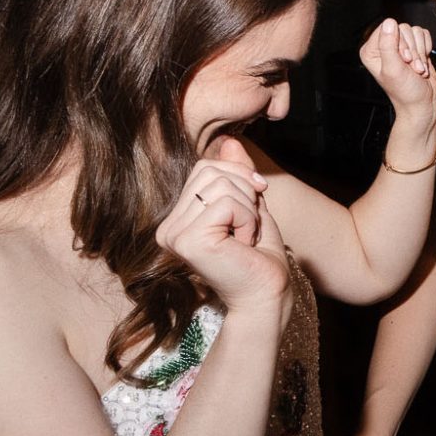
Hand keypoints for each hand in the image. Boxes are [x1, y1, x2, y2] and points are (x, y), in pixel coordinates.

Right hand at [156, 136, 288, 308]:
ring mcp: (174, 234)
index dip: (238, 176)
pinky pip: (226, 203)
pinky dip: (247, 220)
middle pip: (210, 171)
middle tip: (250, 227)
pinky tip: (244, 245)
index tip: (256, 201)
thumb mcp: (249, 206)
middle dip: (245, 192)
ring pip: (220, 185)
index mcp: (177, 219)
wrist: (268, 294)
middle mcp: (167, 227)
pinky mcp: (188, 240)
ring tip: (246, 238)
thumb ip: (236, 175)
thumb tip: (230, 141)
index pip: (203, 168)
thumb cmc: (260, 258)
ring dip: (248, 210)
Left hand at [358, 18, 435, 116]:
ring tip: (417, 68)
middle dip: (412, 49)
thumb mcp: (393, 69)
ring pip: (414, 32)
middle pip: (403, 29)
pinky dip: (426, 49)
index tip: (403, 59)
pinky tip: (422, 63)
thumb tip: (389, 23)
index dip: (400, 42)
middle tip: (411, 66)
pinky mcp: (415, 47)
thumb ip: (388, 45)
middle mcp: (384, 47)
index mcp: (372, 51)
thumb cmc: (406, 93)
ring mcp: (400, 47)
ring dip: (420, 52)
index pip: (387, 28)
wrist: (423, 104)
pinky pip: (423, 35)